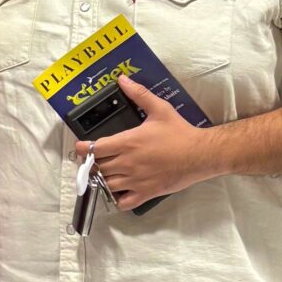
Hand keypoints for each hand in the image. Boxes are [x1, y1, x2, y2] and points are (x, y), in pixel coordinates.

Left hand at [74, 76, 216, 210]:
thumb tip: (122, 79)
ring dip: (102, 179)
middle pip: (98, 167)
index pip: (94, 149)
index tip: (81, 146)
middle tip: (94, 159)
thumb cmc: (180, 132)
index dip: (83, 148)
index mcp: (127, 142)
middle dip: (92, 163)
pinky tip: (118, 191)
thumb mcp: (160, 108)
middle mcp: (127, 163)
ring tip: (104, 173)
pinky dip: (116, 199)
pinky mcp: (146, 193)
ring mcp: (135, 180)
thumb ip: (139, 94)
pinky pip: (123, 203)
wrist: (200, 154)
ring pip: (106, 185)